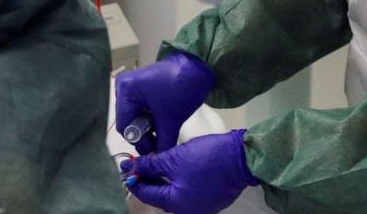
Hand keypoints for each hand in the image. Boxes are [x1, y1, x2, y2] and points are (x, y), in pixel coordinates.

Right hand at [115, 53, 215, 153]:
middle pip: (127, 121)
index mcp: (126, 91)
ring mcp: (129, 84)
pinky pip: (138, 107)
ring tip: (162, 133)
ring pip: (133, 115)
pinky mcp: (138, 85)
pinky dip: (148, 117)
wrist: (197, 66)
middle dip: (143, 135)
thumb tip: (157, 160)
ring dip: (146, 127)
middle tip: (159, 143)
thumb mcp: (171, 120)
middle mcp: (122, 86)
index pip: (125, 127)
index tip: (155, 150)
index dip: (139, 142)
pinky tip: (159, 122)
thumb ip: (162, 143)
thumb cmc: (182, 90)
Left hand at [120, 131, 258, 213]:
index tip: (125, 166)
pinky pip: (187, 192)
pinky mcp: (210, 200)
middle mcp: (187, 211)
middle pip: (160, 195)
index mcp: (176, 205)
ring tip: (154, 161)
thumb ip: (151, 164)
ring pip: (173, 194)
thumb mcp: (174, 158)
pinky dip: (178, 181)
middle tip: (139, 162)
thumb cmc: (206, 158)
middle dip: (148, 178)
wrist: (241, 157)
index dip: (134, 178)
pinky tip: (173, 167)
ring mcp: (200, 208)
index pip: (147, 194)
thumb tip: (132, 166)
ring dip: (163, 179)